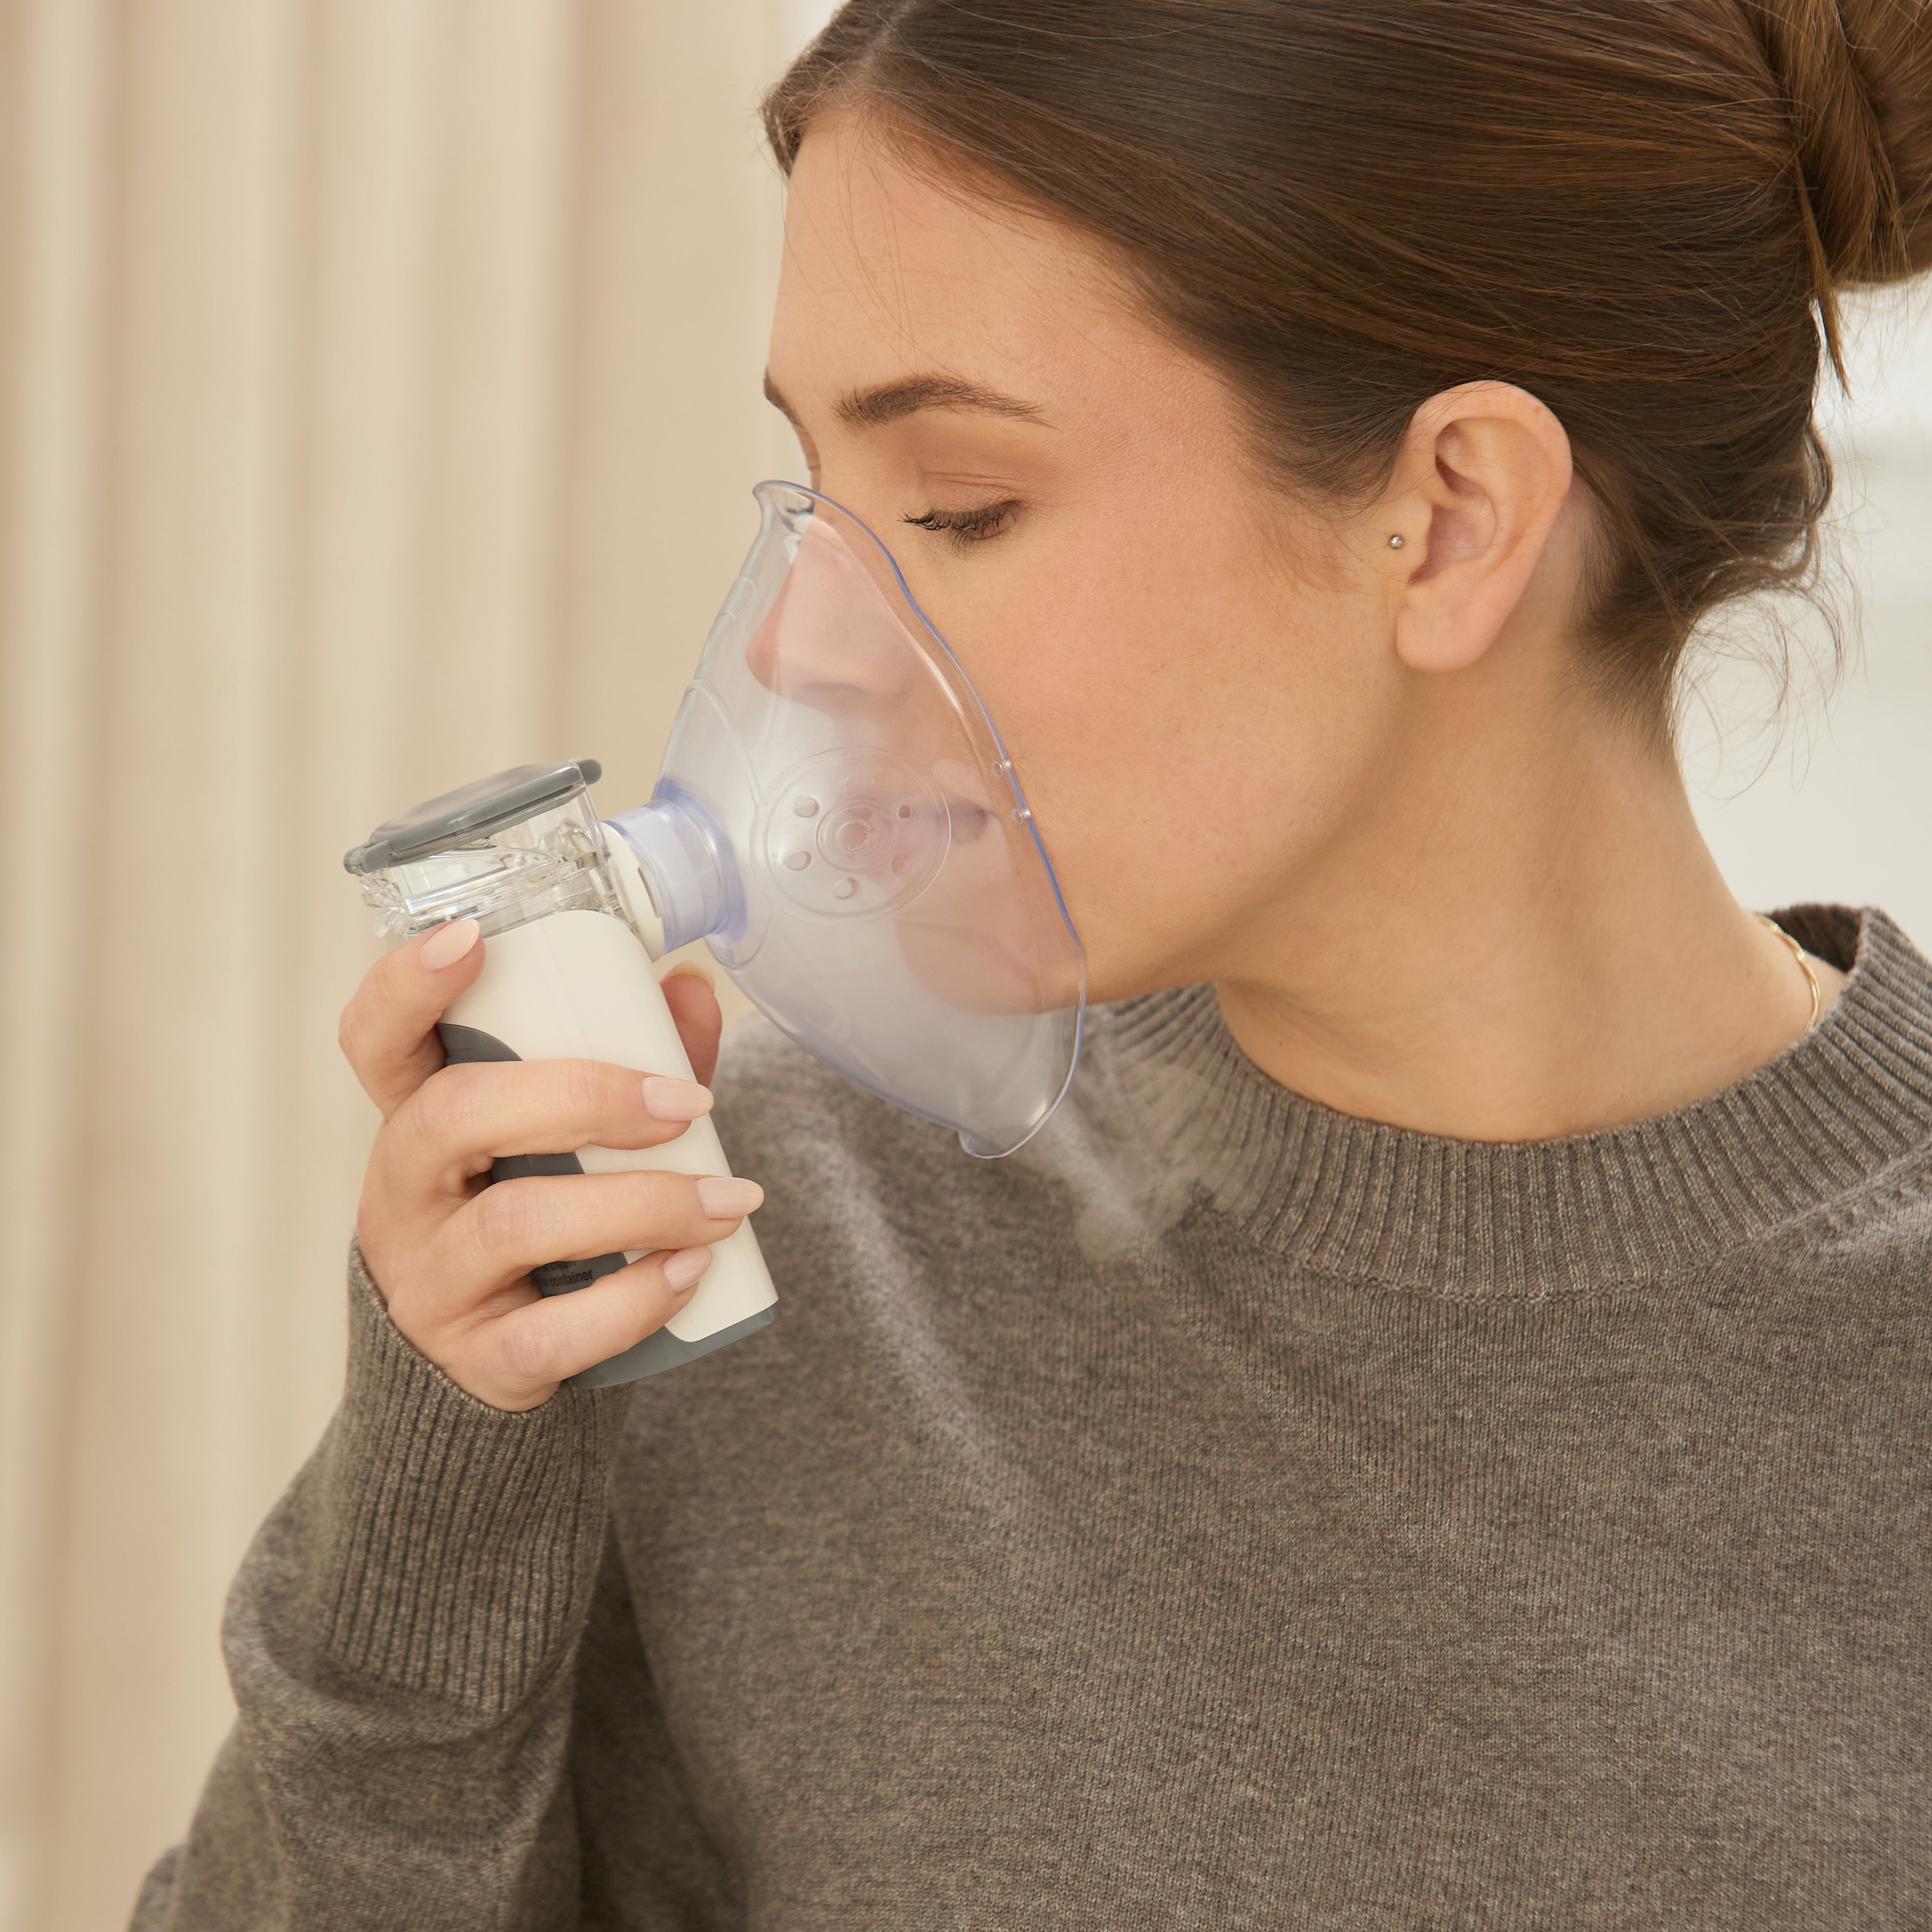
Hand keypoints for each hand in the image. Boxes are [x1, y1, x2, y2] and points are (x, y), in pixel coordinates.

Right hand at [338, 920, 753, 1409]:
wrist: (496, 1366)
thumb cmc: (539, 1216)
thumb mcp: (565, 1139)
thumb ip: (628, 1060)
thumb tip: (691, 988)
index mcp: (418, 1119)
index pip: (375, 1040)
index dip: (405, 986)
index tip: (470, 939)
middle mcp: (405, 1194)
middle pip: (454, 1116)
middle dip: (581, 1097)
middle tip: (684, 1101)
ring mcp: (431, 1282)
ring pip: (512, 1224)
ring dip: (639, 1202)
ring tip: (727, 1199)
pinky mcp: (477, 1361)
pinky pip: (548, 1333)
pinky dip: (633, 1299)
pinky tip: (691, 1270)